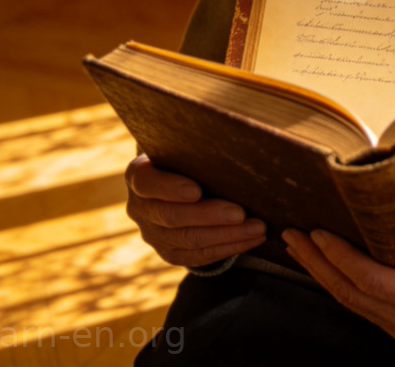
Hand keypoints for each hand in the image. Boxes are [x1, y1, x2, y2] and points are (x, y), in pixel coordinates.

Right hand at [125, 154, 266, 266]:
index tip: (197, 190)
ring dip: (227, 235)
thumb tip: (235, 138)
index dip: (171, 188)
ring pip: (189, 239)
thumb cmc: (188, 155)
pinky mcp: (169, 252)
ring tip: (257, 228)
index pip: (148, 183)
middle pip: (172, 216)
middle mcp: (139, 208)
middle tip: (241, 213)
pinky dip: (229, 247)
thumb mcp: (185, 147)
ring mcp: (152, 234)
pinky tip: (252, 239)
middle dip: (210, 216)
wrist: (177, 181)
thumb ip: (197, 147)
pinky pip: (199, 255)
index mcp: (138, 175)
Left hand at [282, 221, 394, 352]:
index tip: (319, 234)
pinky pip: (363, 304)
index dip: (341, 257)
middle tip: (290, 235)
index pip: (371, 281)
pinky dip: (340, 283)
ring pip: (352, 301)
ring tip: (300, 248)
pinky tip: (330, 267)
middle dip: (316, 264)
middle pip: (350, 293)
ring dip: (322, 274)